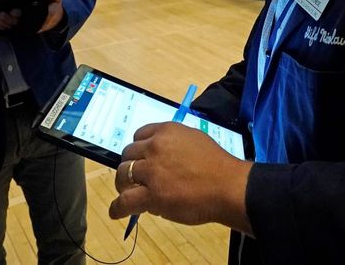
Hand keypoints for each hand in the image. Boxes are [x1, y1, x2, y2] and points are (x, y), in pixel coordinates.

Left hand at [0, 0, 61, 32]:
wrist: (55, 18)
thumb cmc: (54, 6)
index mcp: (42, 16)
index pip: (30, 17)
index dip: (20, 15)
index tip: (13, 10)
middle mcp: (33, 23)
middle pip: (19, 23)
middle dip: (9, 19)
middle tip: (1, 14)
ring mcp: (27, 26)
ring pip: (14, 27)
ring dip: (4, 23)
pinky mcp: (22, 28)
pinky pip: (12, 29)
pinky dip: (4, 26)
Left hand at [109, 122, 252, 233]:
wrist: (228, 186)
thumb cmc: (217, 165)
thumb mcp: (194, 140)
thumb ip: (173, 144)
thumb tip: (160, 155)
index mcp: (166, 131)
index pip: (138, 135)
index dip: (138, 149)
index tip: (140, 158)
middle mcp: (154, 147)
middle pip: (128, 154)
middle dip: (129, 166)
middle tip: (135, 178)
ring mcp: (152, 171)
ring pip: (123, 175)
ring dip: (124, 184)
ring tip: (128, 193)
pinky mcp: (152, 195)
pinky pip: (125, 201)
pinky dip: (118, 207)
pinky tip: (116, 212)